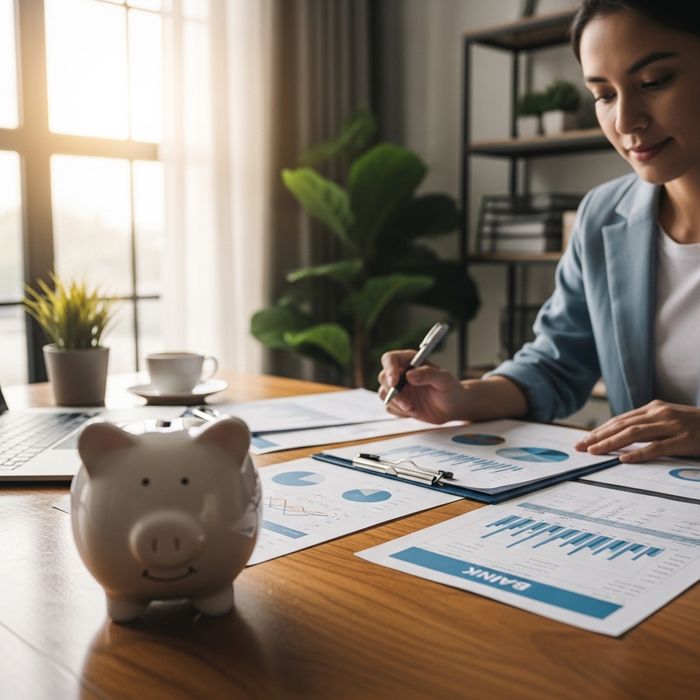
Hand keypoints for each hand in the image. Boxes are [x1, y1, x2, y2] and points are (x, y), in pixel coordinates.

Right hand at [377, 350, 467, 423]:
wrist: (453, 408)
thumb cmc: (451, 389)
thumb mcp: (444, 380)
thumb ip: (428, 374)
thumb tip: (410, 375)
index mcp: (411, 361)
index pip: (390, 359)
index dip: (389, 369)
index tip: (394, 382)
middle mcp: (402, 373)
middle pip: (383, 377)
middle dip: (392, 391)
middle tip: (406, 403)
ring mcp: (400, 388)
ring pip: (384, 393)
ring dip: (396, 403)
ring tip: (412, 408)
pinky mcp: (399, 402)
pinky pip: (389, 407)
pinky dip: (399, 412)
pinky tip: (414, 411)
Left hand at [575, 400, 699, 462]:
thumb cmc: (696, 426)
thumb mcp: (669, 421)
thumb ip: (649, 426)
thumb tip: (621, 439)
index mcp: (654, 409)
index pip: (620, 420)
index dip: (600, 430)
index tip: (583, 440)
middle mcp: (659, 413)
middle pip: (622, 425)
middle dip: (598, 436)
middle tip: (580, 447)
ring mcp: (672, 425)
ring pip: (634, 434)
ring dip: (611, 443)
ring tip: (594, 451)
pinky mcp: (684, 439)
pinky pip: (657, 447)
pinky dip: (639, 453)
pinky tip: (624, 459)